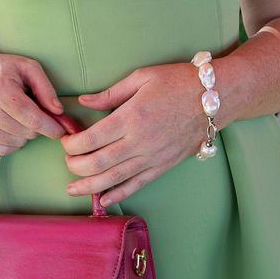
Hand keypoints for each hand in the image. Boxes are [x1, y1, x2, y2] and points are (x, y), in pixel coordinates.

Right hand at [0, 48, 65, 154]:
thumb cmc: (3, 68)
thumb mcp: (28, 67)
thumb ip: (46, 88)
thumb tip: (58, 112)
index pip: (32, 119)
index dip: (50, 127)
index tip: (60, 131)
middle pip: (25, 133)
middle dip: (36, 126)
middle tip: (32, 112)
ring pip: (16, 143)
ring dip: (23, 134)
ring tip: (17, 115)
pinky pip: (2, 150)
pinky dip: (11, 141)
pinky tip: (8, 125)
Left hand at [60, 62, 203, 205]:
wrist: (214, 98)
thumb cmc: (177, 81)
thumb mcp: (141, 77)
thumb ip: (110, 94)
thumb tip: (83, 101)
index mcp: (131, 117)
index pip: (91, 138)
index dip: (72, 144)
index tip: (65, 140)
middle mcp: (140, 142)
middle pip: (99, 163)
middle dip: (76, 165)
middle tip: (66, 161)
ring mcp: (153, 157)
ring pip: (115, 179)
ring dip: (90, 186)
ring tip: (72, 189)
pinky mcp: (164, 166)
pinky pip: (137, 185)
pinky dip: (118, 195)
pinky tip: (104, 200)